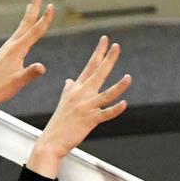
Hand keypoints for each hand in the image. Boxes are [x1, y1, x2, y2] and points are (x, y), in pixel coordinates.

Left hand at [0, 0, 54, 132]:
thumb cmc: (0, 88)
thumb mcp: (18, 82)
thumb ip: (30, 74)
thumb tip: (42, 67)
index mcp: (17, 50)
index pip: (35, 31)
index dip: (45, 19)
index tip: (52, 6)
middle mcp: (11, 45)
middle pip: (26, 22)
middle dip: (34, 6)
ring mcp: (7, 48)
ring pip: (21, 28)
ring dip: (28, 15)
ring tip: (31, 5)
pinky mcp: (5, 54)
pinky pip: (17, 36)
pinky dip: (23, 28)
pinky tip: (23, 30)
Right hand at [28, 36, 131, 177]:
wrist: (51, 141)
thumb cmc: (59, 123)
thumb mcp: (64, 101)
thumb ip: (69, 89)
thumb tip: (70, 80)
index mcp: (76, 88)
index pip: (90, 66)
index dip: (99, 52)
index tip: (105, 40)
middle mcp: (81, 94)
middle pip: (98, 73)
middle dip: (108, 59)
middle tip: (117, 46)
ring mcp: (86, 107)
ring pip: (106, 93)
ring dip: (119, 86)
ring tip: (129, 78)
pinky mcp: (90, 120)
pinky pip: (106, 113)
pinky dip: (115, 109)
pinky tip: (124, 103)